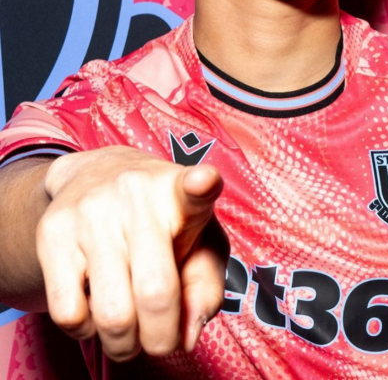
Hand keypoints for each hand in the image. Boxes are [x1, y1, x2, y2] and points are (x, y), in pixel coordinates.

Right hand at [36, 146, 227, 361]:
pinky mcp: (52, 232)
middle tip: (162, 341)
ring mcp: (90, 211)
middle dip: (162, 338)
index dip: (202, 185)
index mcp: (179, 191)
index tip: (205, 180)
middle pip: (155, 292)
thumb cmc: (164, 219)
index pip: (194, 188)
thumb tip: (187, 335)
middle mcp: (136, 193)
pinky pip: (68, 314)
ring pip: (111, 315)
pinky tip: (95, 307)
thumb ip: (206, 286)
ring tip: (130, 329)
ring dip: (124, 343)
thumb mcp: (200, 240)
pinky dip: (85, 330)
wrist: (94, 173)